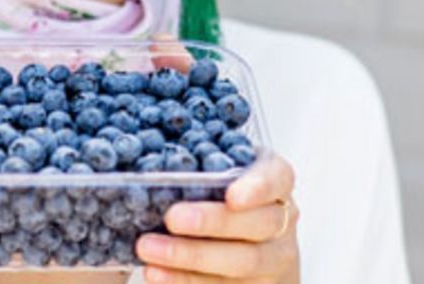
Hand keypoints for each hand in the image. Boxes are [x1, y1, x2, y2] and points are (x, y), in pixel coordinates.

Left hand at [136, 152, 300, 282]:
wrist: (256, 246)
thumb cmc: (226, 195)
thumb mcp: (222, 169)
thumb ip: (200, 161)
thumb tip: (143, 152)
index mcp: (275, 181)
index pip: (278, 178)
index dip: (258, 187)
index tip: (232, 196)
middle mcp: (280, 220)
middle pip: (257, 223)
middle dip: (213, 222)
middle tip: (172, 217)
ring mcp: (273, 258)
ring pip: (241, 261)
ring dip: (190, 256)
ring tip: (148, 248)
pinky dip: (184, 279)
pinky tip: (156, 273)